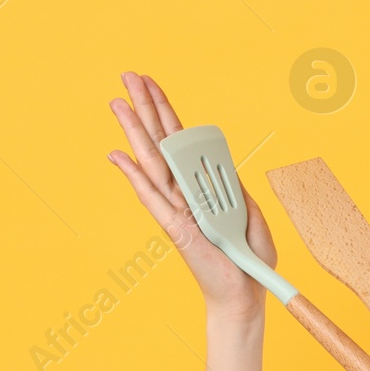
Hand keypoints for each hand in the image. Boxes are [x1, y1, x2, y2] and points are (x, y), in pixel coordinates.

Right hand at [105, 72, 277, 319]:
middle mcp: (183, 195)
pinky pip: (154, 199)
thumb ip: (238, 191)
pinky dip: (135, 176)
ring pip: (152, 162)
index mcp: (200, 188)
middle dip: (144, 107)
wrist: (246, 293)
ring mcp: (177, 211)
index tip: (154, 85)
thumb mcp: (251, 216)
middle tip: (127, 76)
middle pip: (160, 143)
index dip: (167, 112)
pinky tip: (118, 156)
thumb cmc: (247, 259)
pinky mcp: (177, 230)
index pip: (179, 142)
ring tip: (118, 102)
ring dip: (135, 131)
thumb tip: (228, 170)